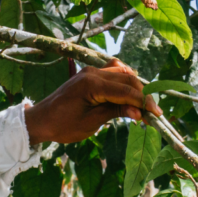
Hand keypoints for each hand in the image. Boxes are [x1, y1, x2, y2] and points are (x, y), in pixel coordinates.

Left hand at [23, 58, 160, 145]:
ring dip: (135, 88)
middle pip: (127, 79)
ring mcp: (90, 71)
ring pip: (122, 73)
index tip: (156, 115)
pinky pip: (113, 72)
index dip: (144, 102)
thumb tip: (139, 112)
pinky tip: (130, 93)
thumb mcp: (91, 123)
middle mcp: (92, 73)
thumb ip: (115, 112)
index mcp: (91, 84)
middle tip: (153, 113)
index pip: (126, 91)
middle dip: (142, 95)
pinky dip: (124, 81)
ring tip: (143, 105)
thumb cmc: (62, 125)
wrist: (41, 120)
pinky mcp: (89, 75)